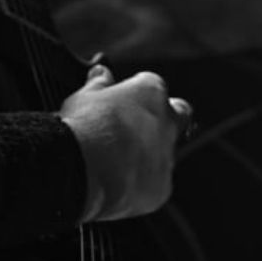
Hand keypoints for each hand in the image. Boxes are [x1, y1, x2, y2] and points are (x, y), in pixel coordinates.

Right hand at [59, 62, 192, 221]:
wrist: (82, 172)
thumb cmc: (84, 128)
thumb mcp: (84, 96)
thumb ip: (98, 83)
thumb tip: (100, 73)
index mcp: (150, 93)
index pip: (153, 84)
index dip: (136, 92)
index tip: (122, 100)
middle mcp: (168, 123)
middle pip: (179, 115)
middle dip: (164, 118)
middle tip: (136, 126)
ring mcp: (168, 157)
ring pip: (165, 152)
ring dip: (147, 154)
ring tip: (113, 161)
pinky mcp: (163, 187)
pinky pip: (155, 182)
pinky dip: (140, 182)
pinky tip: (115, 182)